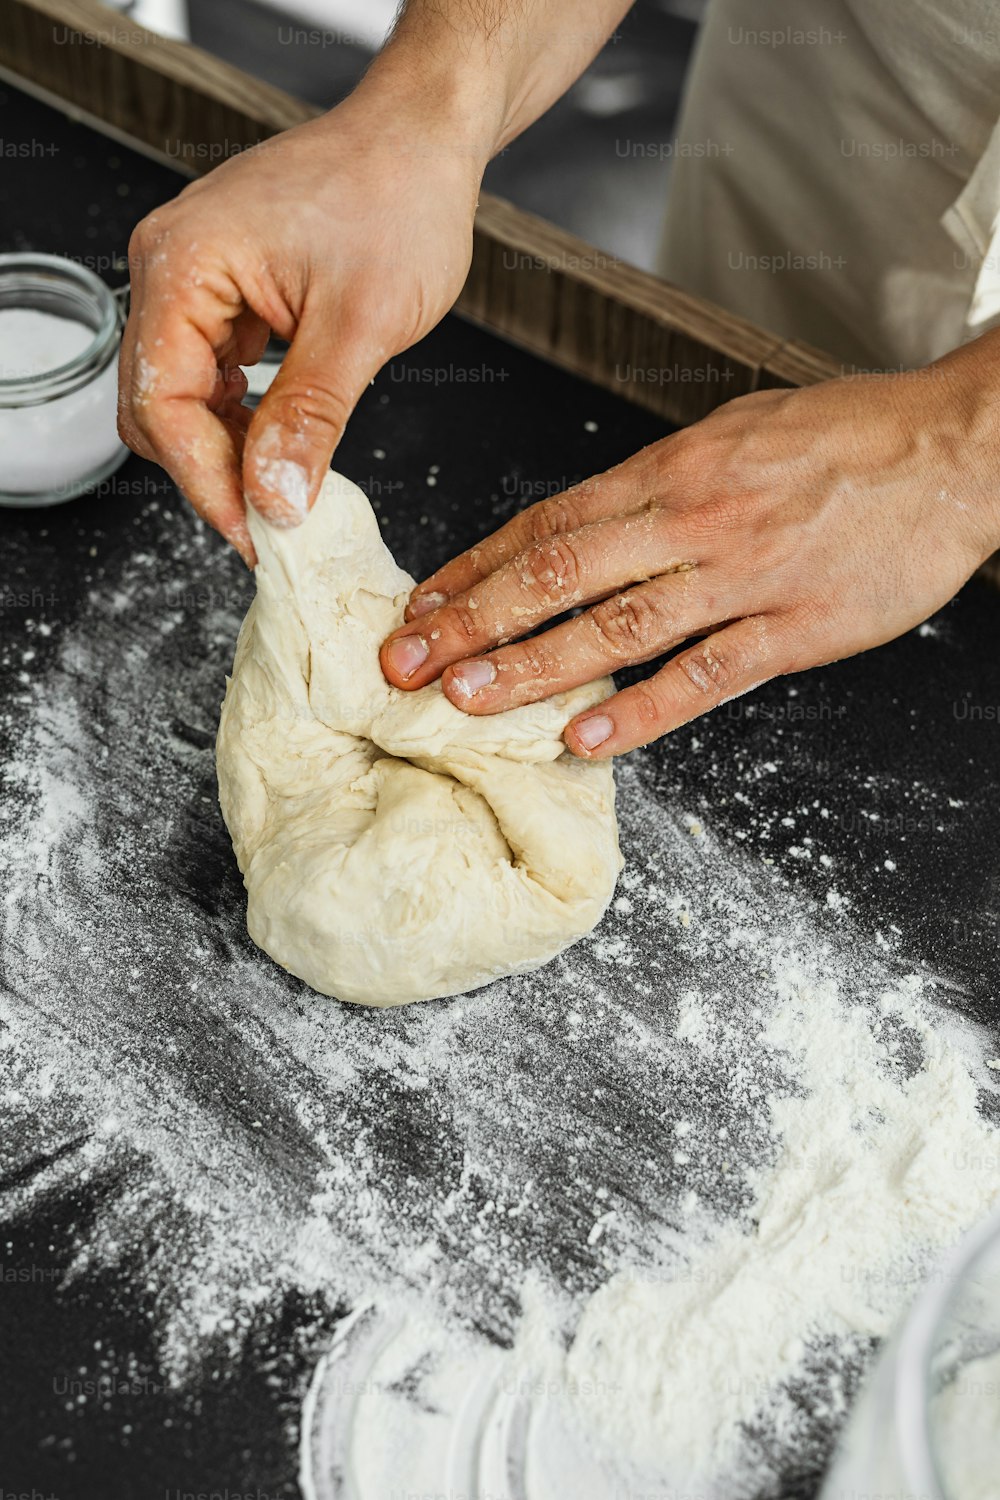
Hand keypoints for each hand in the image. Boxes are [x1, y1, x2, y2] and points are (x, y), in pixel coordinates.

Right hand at [117, 70, 486, 563]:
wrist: (424, 140)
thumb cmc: (399, 198)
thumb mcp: (362, 325)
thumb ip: (309, 417)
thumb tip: (276, 498)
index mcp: (184, 264)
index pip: (163, 403)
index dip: (207, 482)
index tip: (256, 535)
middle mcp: (170, 266)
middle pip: (156, 406)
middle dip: (212, 472)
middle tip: (273, 524)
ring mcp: (193, 277)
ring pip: (180, 396)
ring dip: (226, 449)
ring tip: (284, 490)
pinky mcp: (223, 290)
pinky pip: (209, 373)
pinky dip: (240, 417)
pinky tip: (279, 442)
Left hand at [380, 345, 999, 755]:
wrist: (951, 448)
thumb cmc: (843, 439)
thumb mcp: (733, 435)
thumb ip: (658, 484)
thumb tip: (588, 524)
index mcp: (671, 469)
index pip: (546, 523)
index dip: (474, 568)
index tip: (421, 606)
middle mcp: (692, 518)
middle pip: (559, 572)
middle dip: (473, 620)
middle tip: (406, 661)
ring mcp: (742, 575)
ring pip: (617, 624)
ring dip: (533, 666)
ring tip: (466, 700)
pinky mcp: (795, 628)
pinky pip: (706, 673)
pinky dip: (642, 709)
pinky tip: (586, 739)